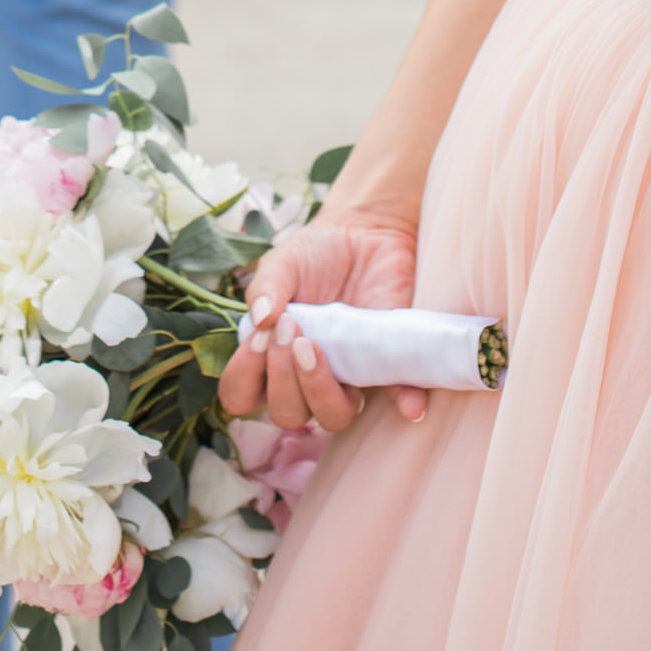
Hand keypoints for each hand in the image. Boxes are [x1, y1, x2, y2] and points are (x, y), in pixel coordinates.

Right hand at [216, 212, 424, 433]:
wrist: (365, 232)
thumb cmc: (316, 253)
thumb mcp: (283, 261)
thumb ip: (265, 286)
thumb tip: (260, 319)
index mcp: (271, 356)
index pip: (242, 394)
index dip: (244, 378)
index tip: (259, 339)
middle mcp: (305, 375)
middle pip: (287, 413)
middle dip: (283, 379)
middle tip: (293, 331)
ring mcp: (347, 375)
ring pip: (333, 418)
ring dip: (321, 392)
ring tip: (316, 348)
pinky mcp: (385, 365)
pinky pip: (398, 395)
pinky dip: (404, 400)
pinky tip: (408, 402)